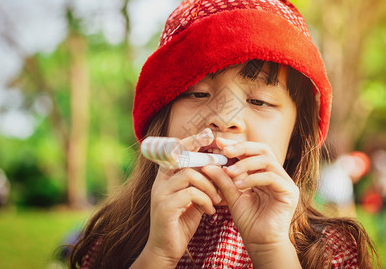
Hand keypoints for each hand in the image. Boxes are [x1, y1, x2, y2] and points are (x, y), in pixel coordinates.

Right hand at [139, 129, 221, 266]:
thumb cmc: (181, 223)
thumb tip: (217, 169)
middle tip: (224, 170)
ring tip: (218, 199)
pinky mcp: (165, 207)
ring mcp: (160, 194)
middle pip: (183, 158)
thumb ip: (199, 184)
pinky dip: (205, 200)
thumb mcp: (192, 200)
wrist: (165, 250)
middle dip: (206, 161)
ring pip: (189, 174)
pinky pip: (190, 193)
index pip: (175, 150)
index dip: (191, 141)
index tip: (208, 135)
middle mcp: (160, 182)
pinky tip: (210, 211)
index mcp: (165, 178)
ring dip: (209, 185)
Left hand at [202, 139, 299, 265]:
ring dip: (245, 164)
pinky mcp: (289, 192)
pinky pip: (272, 177)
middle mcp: (277, 174)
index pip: (253, 151)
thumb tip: (208, 165)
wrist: (261, 244)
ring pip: (267, 161)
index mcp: (265, 173)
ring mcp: (285, 182)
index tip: (218, 143)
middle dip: (242, 148)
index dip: (236, 145)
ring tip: (229, 173)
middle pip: (263, 149)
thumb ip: (223, 180)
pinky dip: (254, 178)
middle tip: (224, 151)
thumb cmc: (249, 221)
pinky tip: (240, 184)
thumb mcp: (232, 197)